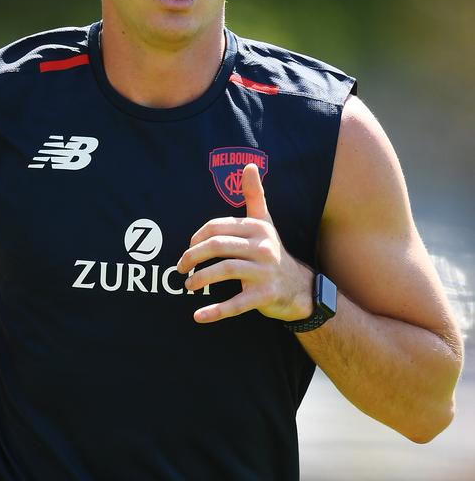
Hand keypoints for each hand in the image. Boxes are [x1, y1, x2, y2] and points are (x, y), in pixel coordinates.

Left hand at [176, 163, 313, 323]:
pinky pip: (237, 304)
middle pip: (219, 246)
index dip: (197, 237)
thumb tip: (248, 164)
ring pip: (226, 270)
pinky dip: (216, 311)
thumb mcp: (265, 223)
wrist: (299, 288)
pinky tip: (198, 316)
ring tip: (188, 285)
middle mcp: (263, 247)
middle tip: (180, 267)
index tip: (188, 248)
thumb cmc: (272, 252)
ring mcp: (266, 272)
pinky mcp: (266, 295)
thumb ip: (255, 195)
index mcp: (258, 227)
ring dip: (201, 278)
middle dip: (193, 256)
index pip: (218, 227)